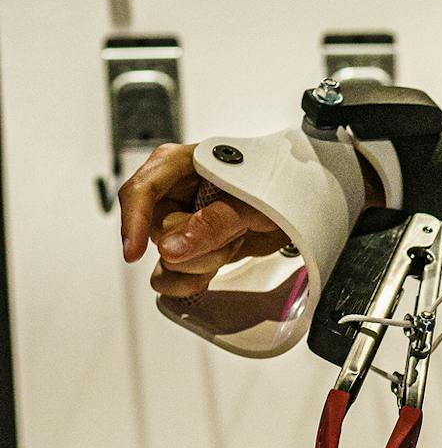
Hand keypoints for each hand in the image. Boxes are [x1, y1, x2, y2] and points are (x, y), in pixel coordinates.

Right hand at [118, 143, 288, 299]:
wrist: (300, 206)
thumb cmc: (277, 186)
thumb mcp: (251, 202)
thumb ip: (213, 223)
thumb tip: (170, 249)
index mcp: (181, 164)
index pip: (141, 191)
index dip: (134, 222)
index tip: (134, 253)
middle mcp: (174, 192)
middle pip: (159, 232)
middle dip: (198, 245)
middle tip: (236, 234)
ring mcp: (179, 222)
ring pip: (165, 258)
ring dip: (201, 263)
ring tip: (233, 243)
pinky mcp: (186, 249)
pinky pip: (167, 275)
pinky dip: (187, 283)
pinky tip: (210, 275)